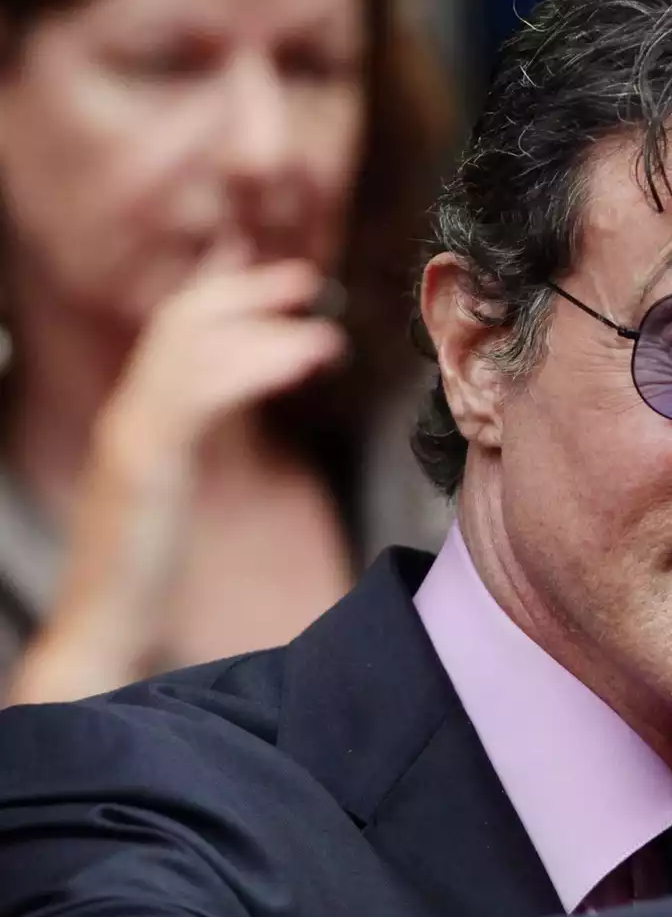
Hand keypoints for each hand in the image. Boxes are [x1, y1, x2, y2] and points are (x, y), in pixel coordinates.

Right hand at [8, 249, 343, 702]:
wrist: (101, 637)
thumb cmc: (149, 579)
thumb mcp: (181, 492)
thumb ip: (200, 439)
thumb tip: (237, 396)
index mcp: (137, 421)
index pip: (174, 332)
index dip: (227, 295)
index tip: (287, 279)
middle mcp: (127, 418)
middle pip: (179, 323)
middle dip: (246, 292)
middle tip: (309, 279)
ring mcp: (129, 440)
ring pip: (189, 351)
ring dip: (264, 331)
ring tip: (326, 335)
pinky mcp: (143, 470)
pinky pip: (195, 398)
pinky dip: (251, 370)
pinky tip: (301, 364)